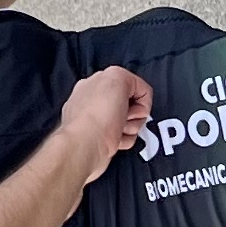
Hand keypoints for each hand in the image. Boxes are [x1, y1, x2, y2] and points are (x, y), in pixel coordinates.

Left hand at [53, 66, 153, 181]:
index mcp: (97, 81)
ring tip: (117, 131)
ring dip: (130, 128)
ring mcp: (95, 119)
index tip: (136, 106)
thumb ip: (130, 79)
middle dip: (135, 114)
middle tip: (125, 118)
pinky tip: (113, 141)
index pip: (133, 85)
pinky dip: (123, 140)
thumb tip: (136, 93)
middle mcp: (94, 99)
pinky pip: (122, 137)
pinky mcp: (98, 137)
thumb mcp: (119, 79)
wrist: (85, 148)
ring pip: (129, 122)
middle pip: (132, 104)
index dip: (140, 97)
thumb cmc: (96, 118)